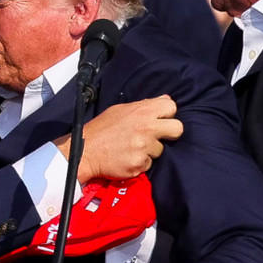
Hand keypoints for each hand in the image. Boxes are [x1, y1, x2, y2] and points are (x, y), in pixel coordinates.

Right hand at [55, 95, 182, 182]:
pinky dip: (139, 162)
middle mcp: (146, 127)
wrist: (84, 151)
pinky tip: (127, 157)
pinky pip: (148, 164)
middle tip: (157, 136)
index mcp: (142, 111)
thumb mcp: (121, 109)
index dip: (166, 114)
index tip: (160, 120)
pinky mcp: (140, 164)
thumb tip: (165, 99)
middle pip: (178, 129)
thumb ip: (144, 105)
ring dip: (149, 150)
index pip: (171, 107)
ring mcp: (144, 147)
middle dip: (170, 133)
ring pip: (161, 150)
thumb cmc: (101, 129)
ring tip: (132, 147)